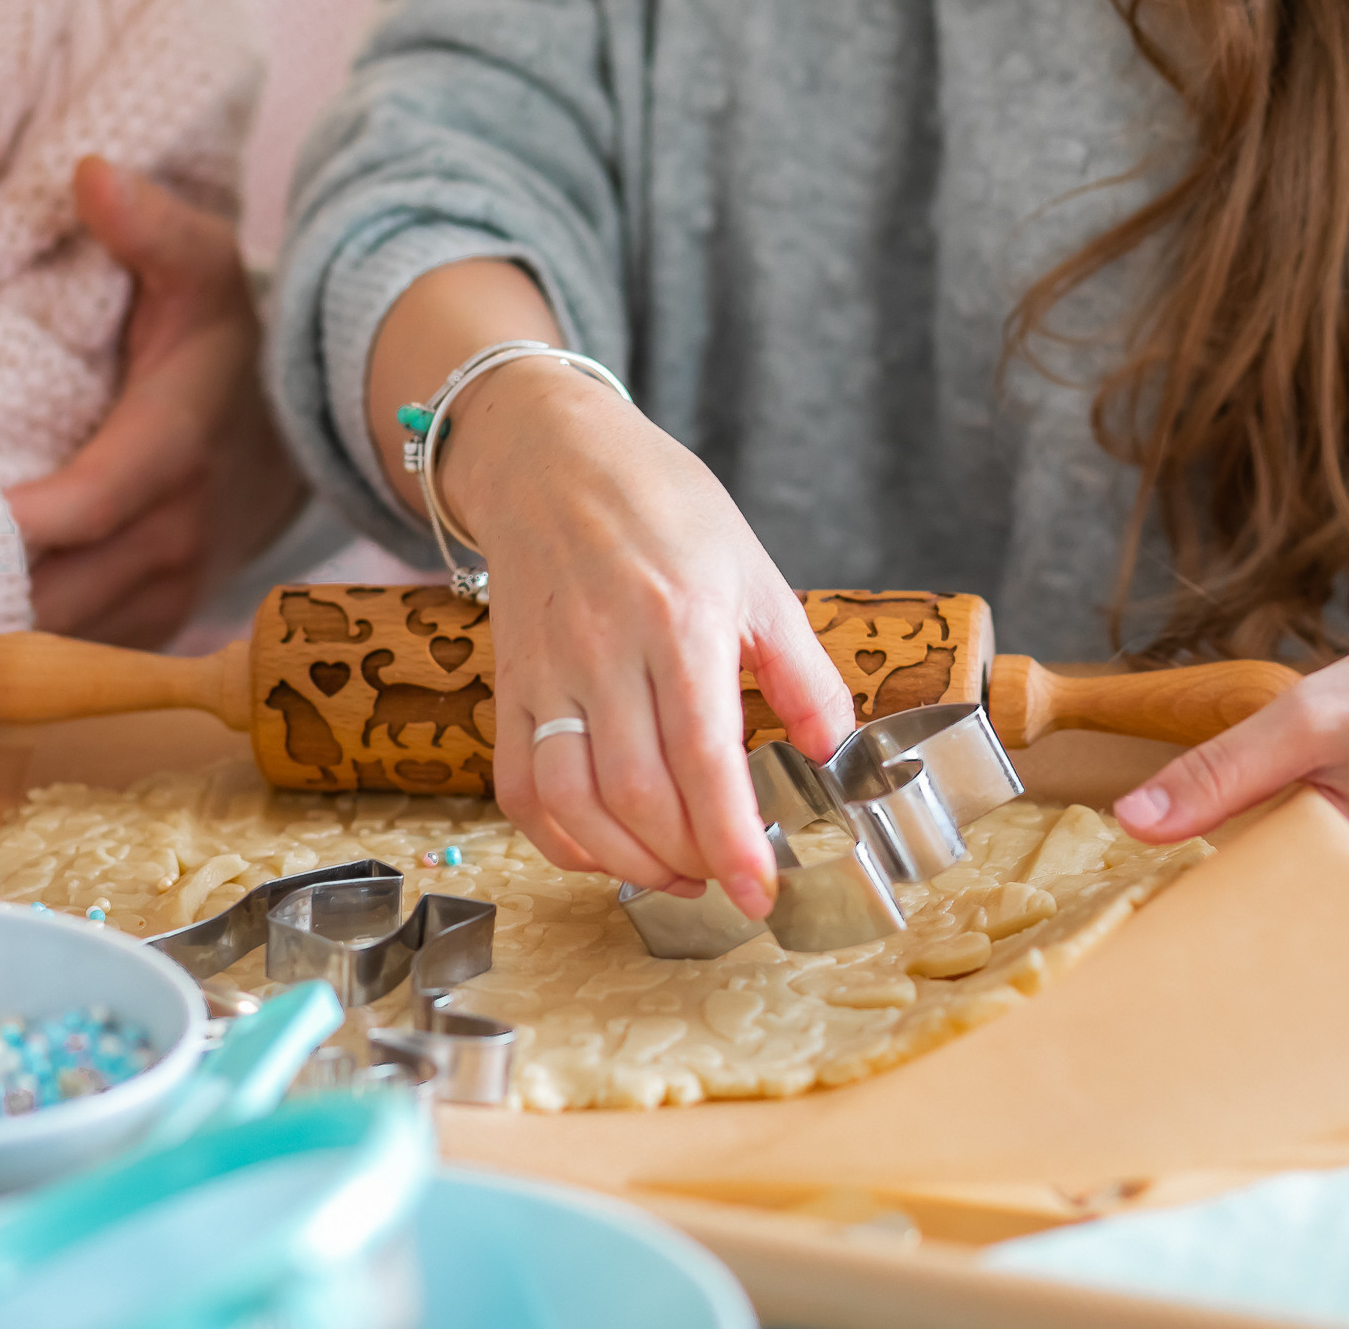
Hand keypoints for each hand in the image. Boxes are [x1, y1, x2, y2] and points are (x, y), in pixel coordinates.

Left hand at [4, 156, 303, 647]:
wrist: (304, 423)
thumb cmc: (231, 335)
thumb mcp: (203, 263)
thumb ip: (149, 224)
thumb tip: (90, 174)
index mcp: (178, 446)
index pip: (94, 500)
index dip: (17, 522)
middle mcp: (181, 530)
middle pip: (67, 582)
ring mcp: (176, 583)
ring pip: (71, 626)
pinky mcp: (164, 614)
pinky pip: (88, 645)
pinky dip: (24, 643)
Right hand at [455, 360, 856, 918]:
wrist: (551, 457)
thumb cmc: (662, 508)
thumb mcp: (756, 576)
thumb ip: (802, 673)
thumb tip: (837, 755)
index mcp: (681, 622)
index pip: (704, 757)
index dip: (733, 839)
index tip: (760, 891)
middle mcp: (606, 653)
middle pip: (638, 794)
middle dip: (690, 858)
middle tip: (727, 876)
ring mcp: (548, 674)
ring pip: (571, 803)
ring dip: (625, 863)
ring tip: (675, 873)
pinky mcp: (511, 688)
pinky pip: (520, 788)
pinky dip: (560, 841)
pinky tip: (605, 850)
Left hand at [1112, 599, 1348, 940]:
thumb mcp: (1315, 716)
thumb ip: (1220, 773)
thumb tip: (1131, 819)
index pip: (1252, 944)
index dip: (1175, 948)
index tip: (1108, 948)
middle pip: (1268, 963)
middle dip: (1191, 951)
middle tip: (1111, 942)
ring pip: (1292, 951)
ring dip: (1226, 933)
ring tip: (1148, 920)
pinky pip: (1317, 930)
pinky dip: (1265, 913)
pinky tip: (1212, 892)